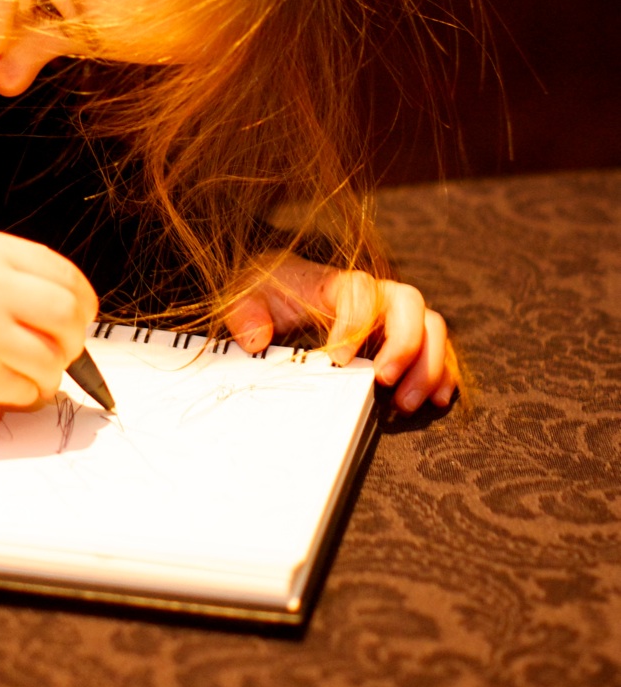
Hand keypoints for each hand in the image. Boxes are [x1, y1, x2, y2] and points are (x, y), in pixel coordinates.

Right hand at [0, 222, 97, 406]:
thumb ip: (9, 264)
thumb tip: (66, 296)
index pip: (63, 272)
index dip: (81, 299)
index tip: (78, 313)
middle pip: (66, 314)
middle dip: (74, 337)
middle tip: (63, 346)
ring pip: (51, 358)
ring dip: (50, 371)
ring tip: (32, 369)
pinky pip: (25, 390)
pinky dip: (24, 393)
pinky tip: (3, 382)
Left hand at [225, 253, 456, 413]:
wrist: (281, 286)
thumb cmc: (269, 291)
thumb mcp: (244, 296)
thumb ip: (245, 314)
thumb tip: (257, 339)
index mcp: (336, 283)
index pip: (360, 291)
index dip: (355, 323)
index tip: (338, 359)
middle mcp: (374, 295)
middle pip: (409, 304)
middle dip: (405, 345)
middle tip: (384, 382)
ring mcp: (393, 316)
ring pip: (431, 327)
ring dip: (428, 365)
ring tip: (406, 403)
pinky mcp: (403, 338)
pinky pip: (437, 349)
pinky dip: (443, 372)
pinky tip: (437, 398)